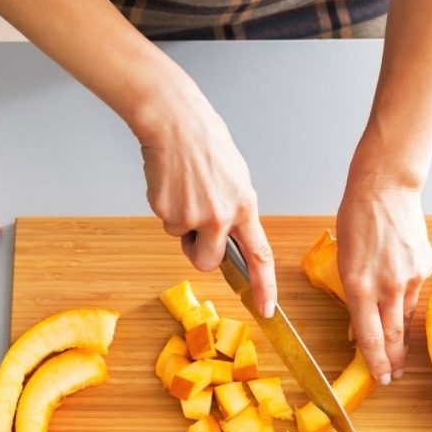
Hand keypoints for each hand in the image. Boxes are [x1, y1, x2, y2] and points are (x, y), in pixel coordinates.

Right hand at [139, 90, 276, 316]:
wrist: (175, 123)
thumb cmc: (206, 144)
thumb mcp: (236, 178)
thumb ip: (235, 210)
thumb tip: (229, 235)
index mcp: (244, 207)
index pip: (259, 256)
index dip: (264, 286)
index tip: (265, 308)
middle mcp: (221, 217)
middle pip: (208, 262)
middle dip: (199, 253)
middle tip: (195, 229)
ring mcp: (193, 216)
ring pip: (183, 239)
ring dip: (181, 223)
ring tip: (185, 188)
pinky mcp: (167, 211)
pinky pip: (166, 222)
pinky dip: (165, 207)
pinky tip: (171, 183)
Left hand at [336, 172, 431, 384]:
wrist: (386, 189)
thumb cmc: (356, 221)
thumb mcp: (343, 262)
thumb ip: (353, 296)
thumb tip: (358, 328)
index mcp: (360, 286)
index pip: (369, 336)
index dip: (376, 362)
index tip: (381, 379)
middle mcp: (387, 286)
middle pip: (393, 335)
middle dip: (393, 360)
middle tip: (394, 376)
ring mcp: (410, 277)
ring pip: (405, 316)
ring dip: (401, 335)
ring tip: (399, 352)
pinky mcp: (425, 267)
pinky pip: (414, 293)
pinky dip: (405, 301)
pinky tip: (400, 297)